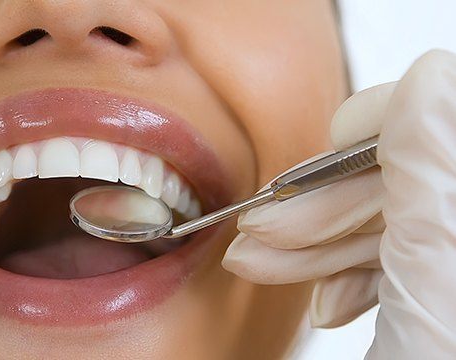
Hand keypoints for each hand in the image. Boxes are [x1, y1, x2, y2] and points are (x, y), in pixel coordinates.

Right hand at [222, 50, 455, 357]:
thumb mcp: (432, 299)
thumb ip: (430, 185)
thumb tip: (425, 82)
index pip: (451, 117)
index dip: (390, 120)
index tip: (332, 145)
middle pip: (410, 170)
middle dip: (326, 200)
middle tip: (267, 229)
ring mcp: (451, 257)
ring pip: (385, 211)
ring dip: (313, 235)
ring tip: (263, 261)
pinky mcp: (430, 279)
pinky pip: (381, 247)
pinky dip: (333, 261)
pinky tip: (308, 284)